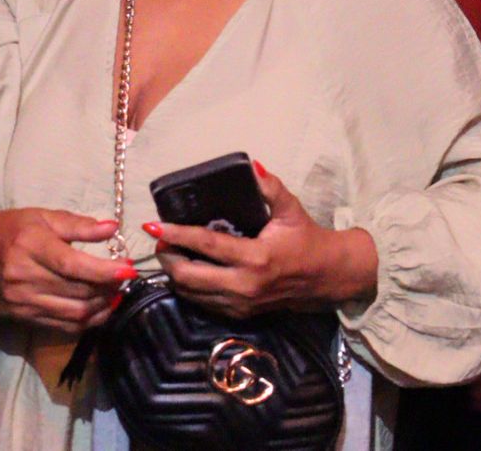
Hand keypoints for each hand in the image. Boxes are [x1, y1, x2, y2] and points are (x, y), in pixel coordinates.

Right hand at [0, 208, 134, 333]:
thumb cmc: (15, 229)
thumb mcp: (45, 217)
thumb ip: (79, 225)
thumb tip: (113, 228)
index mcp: (31, 247)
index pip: (72, 265)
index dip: (103, 270)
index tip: (129, 268)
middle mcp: (25, 278)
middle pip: (77, 291)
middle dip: (109, 287)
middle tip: (126, 276)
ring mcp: (23, 301)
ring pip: (73, 313)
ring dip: (102, 305)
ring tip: (117, 291)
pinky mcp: (24, 316)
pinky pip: (63, 325)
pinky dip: (88, 320)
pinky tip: (102, 307)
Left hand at [151, 161, 378, 319]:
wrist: (327, 276)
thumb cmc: (307, 239)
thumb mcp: (291, 209)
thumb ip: (270, 188)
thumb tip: (252, 166)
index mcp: (256, 257)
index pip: (206, 245)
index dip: (177, 234)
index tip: (153, 225)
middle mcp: (244, 285)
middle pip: (190, 276)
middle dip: (168, 258)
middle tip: (160, 239)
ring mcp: (240, 303)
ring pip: (192, 293)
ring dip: (175, 274)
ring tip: (169, 253)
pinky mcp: (240, 314)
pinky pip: (204, 303)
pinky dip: (190, 287)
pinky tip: (186, 271)